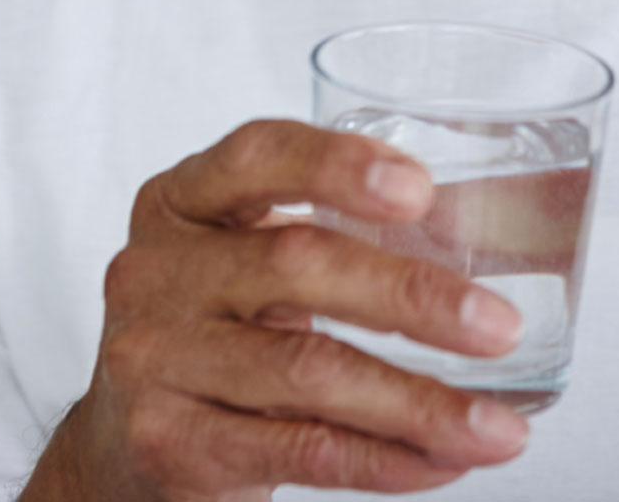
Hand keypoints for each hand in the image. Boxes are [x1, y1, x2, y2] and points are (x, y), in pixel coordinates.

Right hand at [22, 119, 531, 500]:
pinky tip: (442, 461)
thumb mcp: (243, 263)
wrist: (117, 446)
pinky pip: (300, 449)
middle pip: (293, 263)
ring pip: (307, 370)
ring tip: (500, 428)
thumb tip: (501, 232)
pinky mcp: (170, 440)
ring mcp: (155, 358)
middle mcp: (155, 270)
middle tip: (499, 325)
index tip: (421, 190)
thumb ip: (331, 238)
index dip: (337, 164)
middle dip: (410, 296)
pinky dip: (384, 458)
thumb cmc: (213, 334)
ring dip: (419, 402)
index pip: (255, 157)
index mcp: (179, 202)